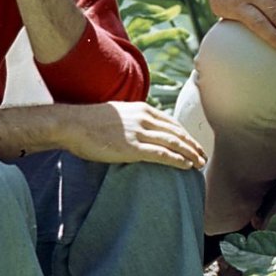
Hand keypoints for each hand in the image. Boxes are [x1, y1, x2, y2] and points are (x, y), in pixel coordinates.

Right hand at [54, 102, 207, 169]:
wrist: (72, 124)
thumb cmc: (89, 122)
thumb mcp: (116, 114)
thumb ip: (131, 120)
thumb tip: (137, 131)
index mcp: (141, 109)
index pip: (171, 123)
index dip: (184, 135)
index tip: (192, 144)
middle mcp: (144, 118)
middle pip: (177, 133)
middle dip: (192, 145)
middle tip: (203, 156)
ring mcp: (139, 132)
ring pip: (174, 143)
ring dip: (190, 154)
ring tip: (200, 163)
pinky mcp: (133, 147)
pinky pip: (162, 154)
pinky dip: (177, 160)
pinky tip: (186, 166)